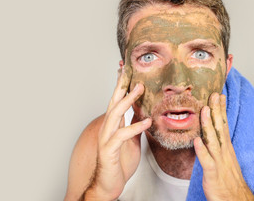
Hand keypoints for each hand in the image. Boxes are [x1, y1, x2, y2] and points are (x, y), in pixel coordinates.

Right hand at [83, 66, 151, 200]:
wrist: (108, 184)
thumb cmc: (119, 163)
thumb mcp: (131, 141)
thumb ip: (135, 127)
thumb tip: (143, 114)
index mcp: (113, 125)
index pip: (116, 101)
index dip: (121, 85)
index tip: (125, 70)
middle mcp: (108, 128)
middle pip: (114, 101)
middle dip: (122, 85)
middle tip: (130, 71)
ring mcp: (106, 138)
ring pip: (115, 114)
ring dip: (127, 100)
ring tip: (140, 89)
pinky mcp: (109, 150)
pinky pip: (122, 135)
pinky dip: (135, 127)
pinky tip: (147, 122)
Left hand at [194, 93, 253, 200]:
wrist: (237, 200)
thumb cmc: (229, 179)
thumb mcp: (225, 158)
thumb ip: (218, 145)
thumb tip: (212, 133)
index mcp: (226, 147)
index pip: (224, 125)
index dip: (221, 110)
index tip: (220, 95)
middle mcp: (224, 152)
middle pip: (220, 127)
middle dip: (216, 110)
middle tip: (214, 94)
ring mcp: (219, 162)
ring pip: (213, 140)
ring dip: (208, 124)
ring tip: (204, 110)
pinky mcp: (213, 174)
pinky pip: (207, 161)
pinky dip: (202, 150)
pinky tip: (196, 140)